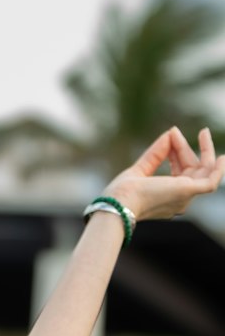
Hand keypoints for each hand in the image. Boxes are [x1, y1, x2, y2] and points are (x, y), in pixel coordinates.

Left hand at [104, 126, 224, 221]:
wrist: (120, 203)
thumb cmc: (123, 193)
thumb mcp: (141, 168)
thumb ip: (156, 153)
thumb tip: (170, 133)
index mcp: (167, 197)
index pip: (181, 172)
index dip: (177, 152)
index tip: (170, 135)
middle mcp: (178, 200)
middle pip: (192, 170)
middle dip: (184, 149)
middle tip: (175, 133)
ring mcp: (185, 197)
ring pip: (202, 171)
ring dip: (204, 151)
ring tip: (203, 133)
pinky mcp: (188, 192)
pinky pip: (212, 182)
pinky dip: (219, 170)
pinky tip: (222, 158)